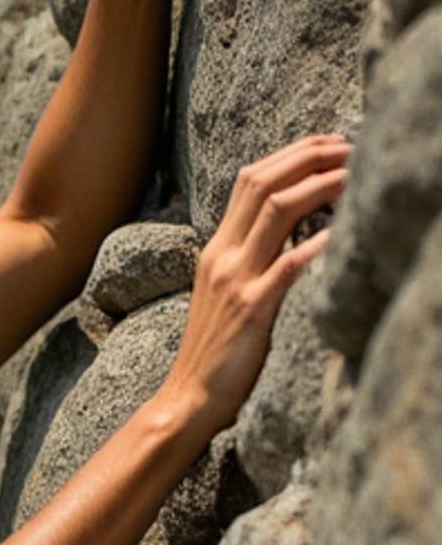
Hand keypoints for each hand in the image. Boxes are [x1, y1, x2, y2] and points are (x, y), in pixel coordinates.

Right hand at [161, 135, 350, 437]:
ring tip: (355, 177)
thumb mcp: (225, 293)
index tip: (330, 146)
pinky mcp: (252, 311)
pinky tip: (345, 232)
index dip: (293, 154)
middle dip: (310, 156)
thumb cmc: (215, 351)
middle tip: (351, 148)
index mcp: (216, 250)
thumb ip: (248, 258)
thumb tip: (290, 230)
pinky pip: (289, 265)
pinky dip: (319, 243)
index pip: (250, 180)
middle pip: (263, 182)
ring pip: (276, 210)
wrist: (189, 398)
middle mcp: (222, 257)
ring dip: (321, 185)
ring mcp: (235, 281)